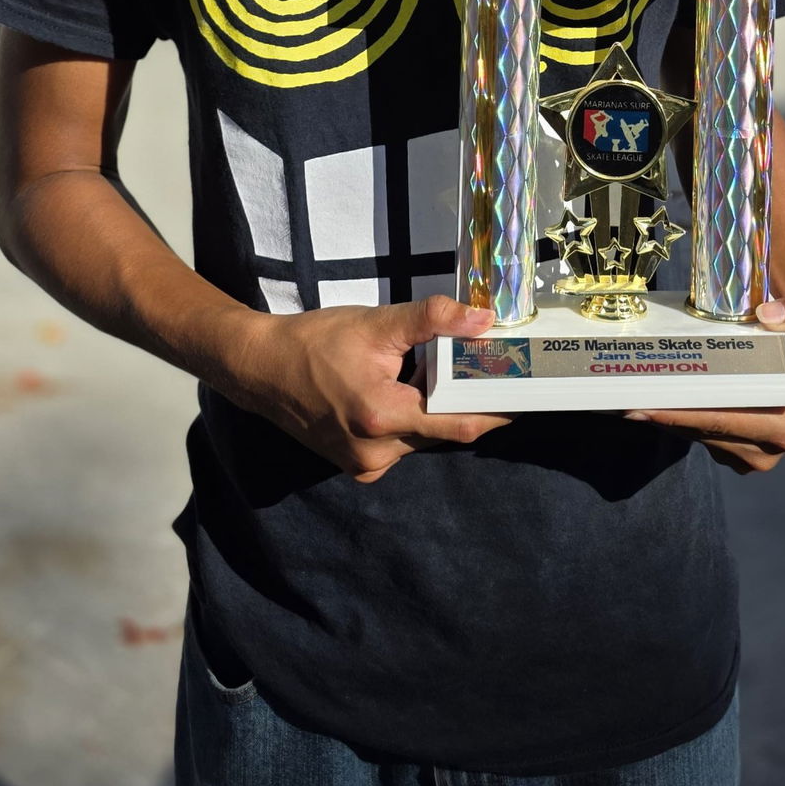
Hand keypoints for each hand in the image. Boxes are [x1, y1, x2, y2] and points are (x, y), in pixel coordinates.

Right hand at [221, 294, 510, 483]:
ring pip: (420, 437)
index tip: (524, 397)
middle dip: (461, 402)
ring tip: (428, 372)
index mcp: (384, 418)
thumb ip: (432, 320)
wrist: (260, 368)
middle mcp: (377, 453)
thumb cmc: (315, 342)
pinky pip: (399, 444)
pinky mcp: (355, 466)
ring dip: (430, 409)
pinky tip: (396, 389)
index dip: (495, 411)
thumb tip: (482, 319)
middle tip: (483, 372)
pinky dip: (407, 419)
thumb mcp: (376, 324)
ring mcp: (364, 465)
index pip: (459, 423)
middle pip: (441, 429)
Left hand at [625, 286, 784, 474]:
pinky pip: (698, 432)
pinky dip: (673, 416)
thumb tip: (769, 315)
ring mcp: (751, 448)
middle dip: (665, 417)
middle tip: (623, 400)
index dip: (686, 415)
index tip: (648, 404)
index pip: (728, 422)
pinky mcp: (735, 443)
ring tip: (625, 397)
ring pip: (697, 436)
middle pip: (705, 433)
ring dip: (664, 419)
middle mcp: (770, 445)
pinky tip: (646, 396)